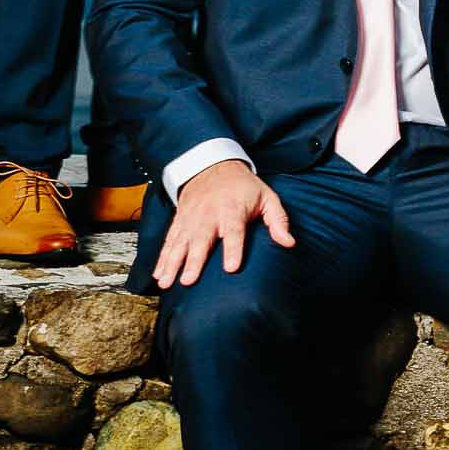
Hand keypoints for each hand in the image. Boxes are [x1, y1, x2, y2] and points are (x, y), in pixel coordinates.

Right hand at [153, 160, 293, 289]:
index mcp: (233, 210)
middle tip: (189, 281)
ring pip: (180, 242)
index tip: (231, 268)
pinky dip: (162, 258)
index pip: (234, 231)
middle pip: (201, 239)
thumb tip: (289, 243)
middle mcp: (209, 215)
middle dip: (194, 260)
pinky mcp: (180, 221)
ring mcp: (191, 218)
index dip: (233, 249)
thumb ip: (278, 220)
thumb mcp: (267, 197)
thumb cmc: (244, 187)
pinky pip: (170, 241)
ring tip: (166, 283)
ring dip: (172, 263)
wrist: (214, 166)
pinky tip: (159, 275)